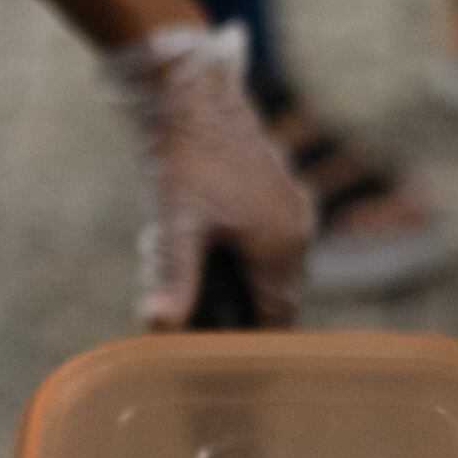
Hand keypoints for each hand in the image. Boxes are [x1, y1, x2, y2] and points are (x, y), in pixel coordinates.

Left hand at [110, 23, 312, 329]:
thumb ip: (174, 280)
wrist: (193, 92)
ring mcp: (294, 208)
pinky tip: (212, 253)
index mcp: (281, 246)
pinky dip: (247, 258)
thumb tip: (159, 328)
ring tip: (201, 288)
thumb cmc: (184, 157)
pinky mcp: (281, 191)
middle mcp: (298, 230)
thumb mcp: (175, 225)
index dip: (250, 345)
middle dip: (242, 314)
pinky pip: (271, 242)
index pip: (275, 319)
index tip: (223, 365)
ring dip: (244, 285)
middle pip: (276, 296)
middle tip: (201, 328)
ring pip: (273, 269)